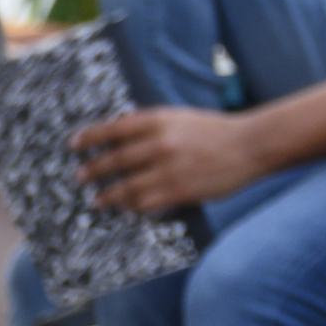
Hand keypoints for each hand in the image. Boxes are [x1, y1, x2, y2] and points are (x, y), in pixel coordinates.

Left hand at [74, 104, 267, 211]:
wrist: (251, 146)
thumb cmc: (216, 131)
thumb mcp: (181, 118)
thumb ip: (152, 125)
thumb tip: (119, 131)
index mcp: (159, 120)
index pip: (113, 128)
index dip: (90, 137)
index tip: (74, 144)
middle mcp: (160, 143)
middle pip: (114, 159)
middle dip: (93, 169)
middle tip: (81, 176)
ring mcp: (169, 168)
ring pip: (126, 186)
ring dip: (108, 195)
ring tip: (97, 199)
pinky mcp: (179, 190)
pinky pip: (146, 202)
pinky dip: (133, 206)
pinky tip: (127, 208)